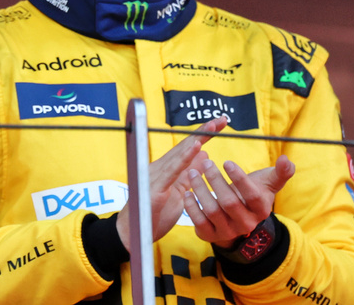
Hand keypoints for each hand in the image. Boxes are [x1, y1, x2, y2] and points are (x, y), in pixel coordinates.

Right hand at [116, 116, 226, 250]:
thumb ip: (187, 177)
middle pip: (184, 146)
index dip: (203, 135)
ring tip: (212, 127)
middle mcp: (159, 167)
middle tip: (222, 119)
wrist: (131, 233)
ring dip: (197, 138)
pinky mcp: (155, 186)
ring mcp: (156, 175)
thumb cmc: (152, 215)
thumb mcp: (176, 195)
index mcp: (165, 170)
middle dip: (204, 131)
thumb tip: (202, 158)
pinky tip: (197, 147)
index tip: (219, 125)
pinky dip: (185, 156)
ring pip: (179, 153)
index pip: (187, 149)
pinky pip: (173, 169)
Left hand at [185, 155, 294, 248]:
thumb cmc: (251, 194)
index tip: (226, 161)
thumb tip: (287, 160)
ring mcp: (228, 231)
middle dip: (216, 180)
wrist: (237, 219)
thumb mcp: (266, 184)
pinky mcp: (211, 235)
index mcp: (261, 210)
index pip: (251, 195)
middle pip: (229, 202)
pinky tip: (187, 192)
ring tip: (192, 172)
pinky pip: (199, 222)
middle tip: (205, 163)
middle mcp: (246, 223)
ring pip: (212, 211)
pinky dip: (191, 206)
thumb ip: (280, 173)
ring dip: (200, 190)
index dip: (239, 179)